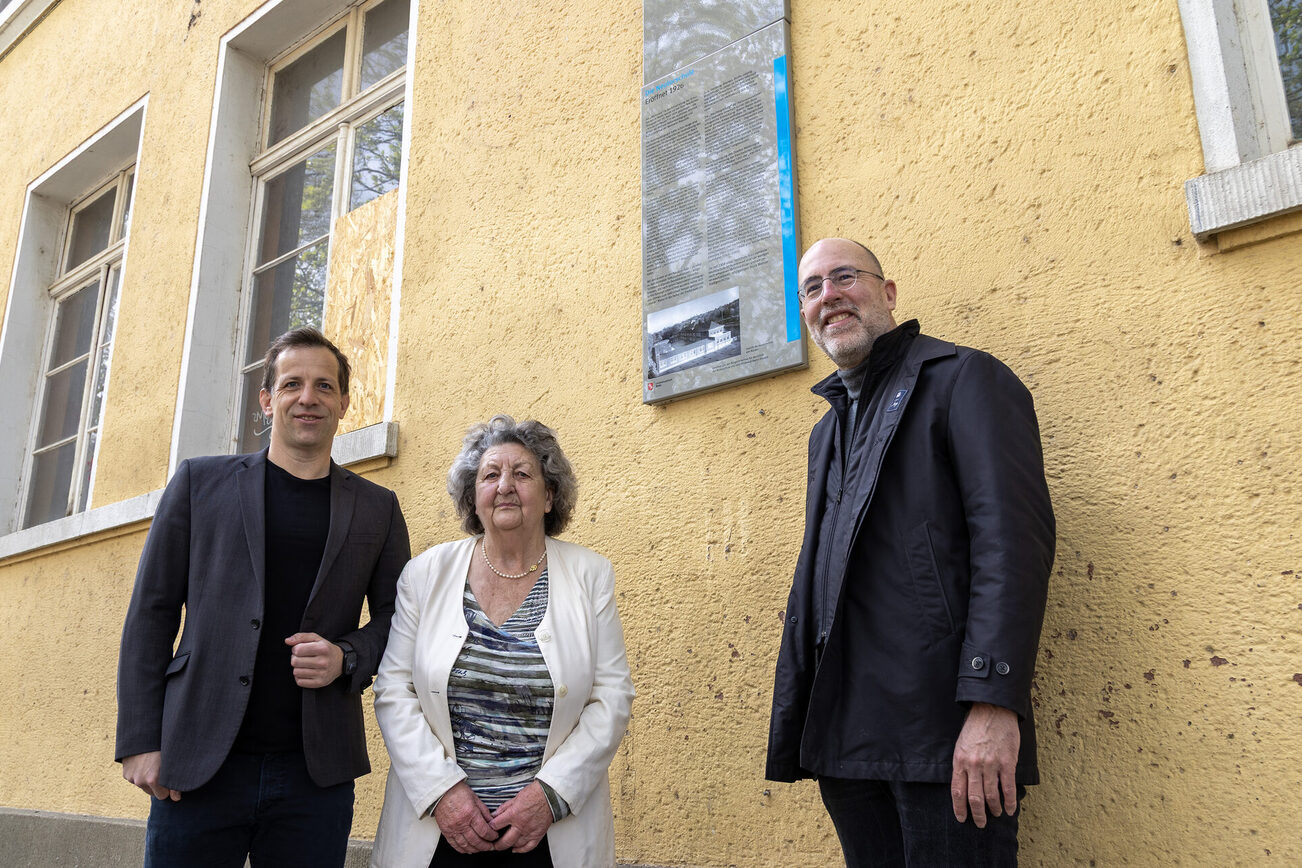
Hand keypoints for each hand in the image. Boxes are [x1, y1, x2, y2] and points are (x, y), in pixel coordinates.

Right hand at [122, 751, 180, 800]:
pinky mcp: (125, 773)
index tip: (171, 781)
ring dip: (148, 780)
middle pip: (152, 792)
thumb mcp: (172, 762)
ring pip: (143, 786)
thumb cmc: (161, 747)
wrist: (143, 734)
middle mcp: (139, 781)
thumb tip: (176, 799)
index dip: (168, 789)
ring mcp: (131, 777)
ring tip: (154, 766)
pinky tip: (145, 764)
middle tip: (163, 772)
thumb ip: (174, 783)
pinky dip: (140, 775)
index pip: (162, 796)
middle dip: (158, 786)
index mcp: (152, 779)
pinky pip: (135, 779)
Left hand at [285, 633, 342, 687]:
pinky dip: (300, 677)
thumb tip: (287, 641)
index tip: (301, 649)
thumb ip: (301, 637)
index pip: (297, 650)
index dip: (295, 649)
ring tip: (304, 664)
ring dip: (297, 668)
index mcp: (323, 649)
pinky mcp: (319, 683)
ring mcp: (322, 674)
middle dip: (295, 658)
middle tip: (302, 657)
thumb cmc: (325, 649)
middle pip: (295, 662)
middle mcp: (323, 662)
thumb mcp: (316, 638)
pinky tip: (306, 672)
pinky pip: (300, 682)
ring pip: (296, 672)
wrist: (340, 662)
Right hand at [434, 781, 498, 853]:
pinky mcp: (446, 832)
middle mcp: (461, 823)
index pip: (484, 831)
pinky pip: (454, 845)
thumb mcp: (475, 799)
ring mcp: (452, 829)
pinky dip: (462, 849)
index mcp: (470, 814)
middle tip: (491, 846)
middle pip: (476, 841)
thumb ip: (484, 812)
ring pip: (466, 845)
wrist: (442, 791)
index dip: (492, 836)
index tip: (495, 836)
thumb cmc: (458, 792)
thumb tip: (491, 822)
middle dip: (486, 846)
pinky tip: (468, 850)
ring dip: (475, 849)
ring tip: (481, 849)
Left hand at [490, 781, 553, 852]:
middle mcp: (521, 825)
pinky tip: (516, 849)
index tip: (489, 828)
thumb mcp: (515, 797)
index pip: (496, 825)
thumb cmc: (535, 793)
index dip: (490, 827)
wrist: (550, 795)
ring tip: (504, 844)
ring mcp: (530, 831)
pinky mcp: (538, 834)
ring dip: (508, 846)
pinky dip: (521, 850)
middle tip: (493, 844)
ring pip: (516, 845)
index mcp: (514, 814)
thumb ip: (504, 808)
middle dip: (496, 844)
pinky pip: (529, 847)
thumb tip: (495, 814)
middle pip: (505, 841)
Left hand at [951, 702, 1019, 827]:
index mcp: (960, 761)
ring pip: (991, 796)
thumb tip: (964, 785)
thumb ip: (962, 765)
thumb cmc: (975, 727)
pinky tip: (1011, 809)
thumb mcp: (961, 745)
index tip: (962, 819)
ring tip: (996, 814)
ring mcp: (991, 765)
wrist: (992, 710)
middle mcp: (974, 765)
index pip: (957, 791)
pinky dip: (1010, 802)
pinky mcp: (1006, 763)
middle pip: (975, 798)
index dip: (959, 808)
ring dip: (994, 809)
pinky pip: (1008, 788)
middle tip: (980, 823)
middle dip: (977, 815)